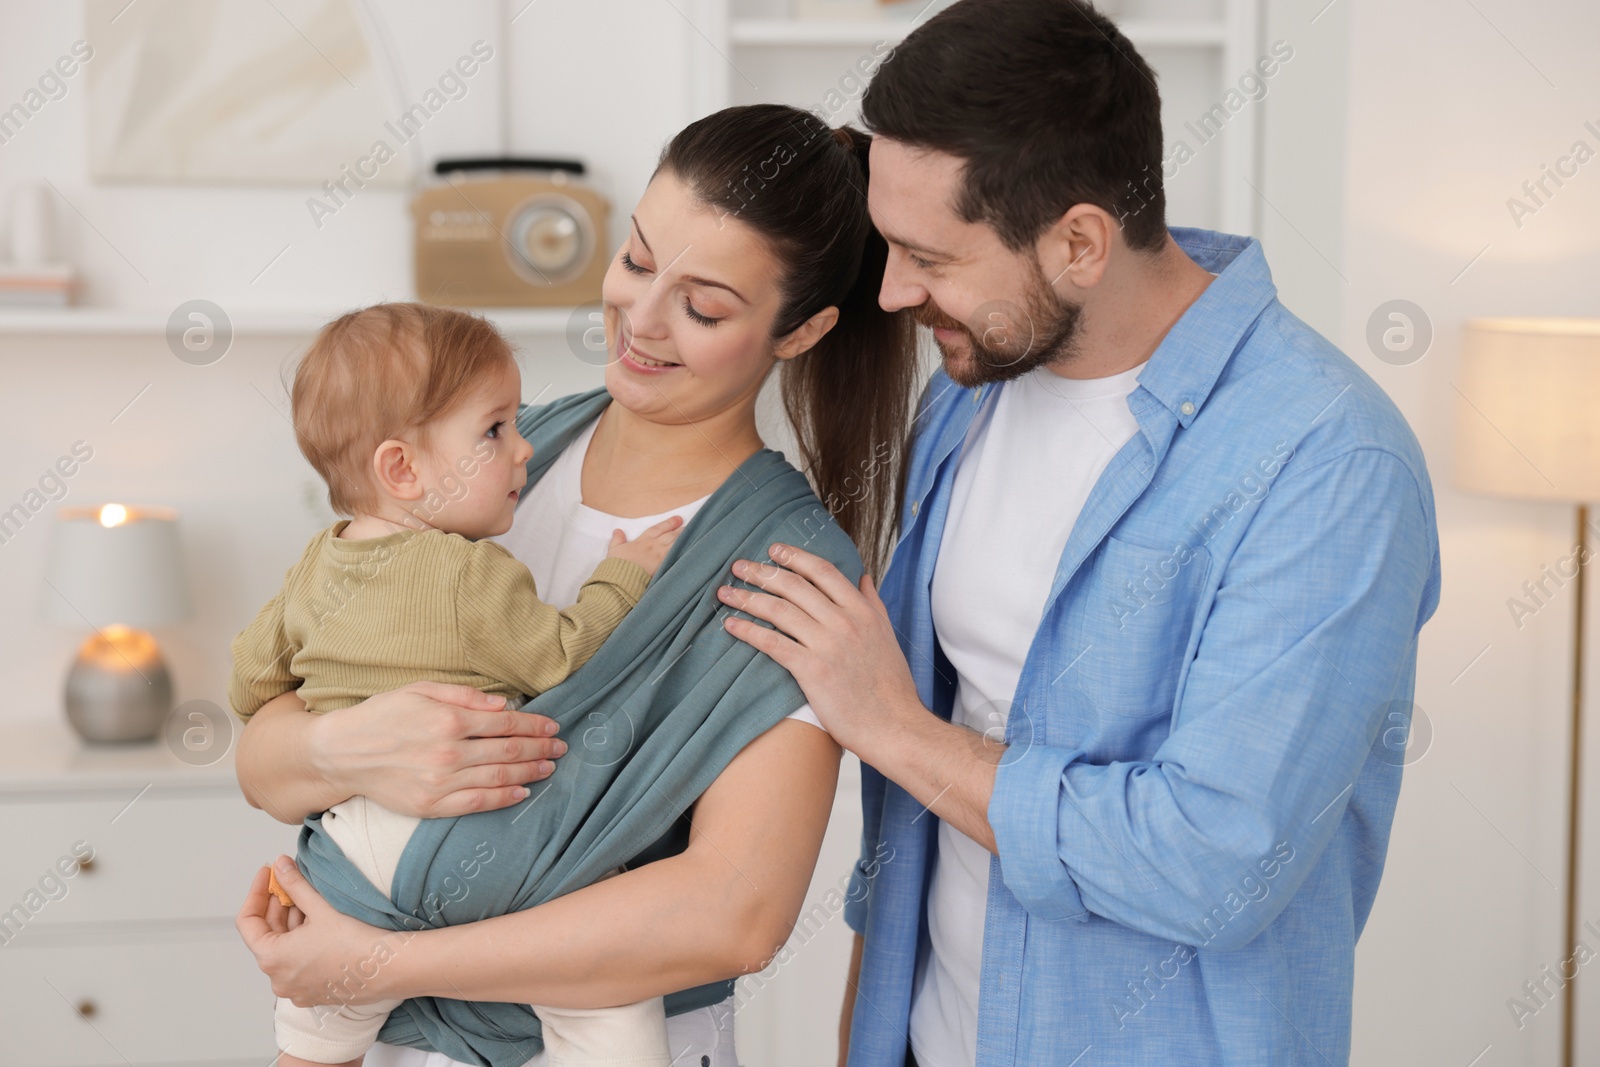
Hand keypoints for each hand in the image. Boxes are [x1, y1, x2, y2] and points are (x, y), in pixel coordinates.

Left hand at [237, 857, 408, 1007]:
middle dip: (277, 905)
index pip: (247, 922)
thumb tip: (280, 865)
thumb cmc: (354, 942)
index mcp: (272, 959)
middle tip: (290, 880)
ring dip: (292, 922)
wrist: (387, 968)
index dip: (256, 893)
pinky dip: (302, 941)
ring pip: (284, 948)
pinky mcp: (314, 992)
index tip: (268, 873)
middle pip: (267, 935)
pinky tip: (319, 923)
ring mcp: (296, 989)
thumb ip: (295, 885)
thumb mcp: (320, 908)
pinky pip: (299, 963)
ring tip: (309, 899)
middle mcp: (278, 979)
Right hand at [311, 680, 568, 817]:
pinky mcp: (430, 805)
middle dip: (540, 748)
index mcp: (448, 720)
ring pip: (499, 778)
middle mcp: (449, 752)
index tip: (553, 726)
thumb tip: (502, 704)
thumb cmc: (382, 715)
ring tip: (550, 767)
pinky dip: (504, 799)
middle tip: (561, 747)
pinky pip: (477, 803)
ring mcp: (440, 782)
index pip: (505, 723)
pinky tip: (522, 792)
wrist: (342, 753)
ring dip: (530, 772)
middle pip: (508, 752)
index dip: (534, 725)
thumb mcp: (420, 690)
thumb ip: (464, 696)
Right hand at [606, 515, 683, 577]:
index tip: (677, 519)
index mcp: (642, 541)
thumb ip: (617, 540)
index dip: (668, 523)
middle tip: (688, 526)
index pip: (657, 529)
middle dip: (679, 530)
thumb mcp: (614, 550)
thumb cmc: (617, 565)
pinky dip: (683, 552)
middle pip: (670, 535)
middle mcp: (653, 546)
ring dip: (683, 539)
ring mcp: (660, 556)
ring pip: (675, 544)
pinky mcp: (664, 566)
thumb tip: (617, 531)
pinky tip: (690, 551)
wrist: (622, 579)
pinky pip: (676, 557)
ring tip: (693, 535)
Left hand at [718, 543, 922, 754]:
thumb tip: (863, 576)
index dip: (795, 557)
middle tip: (739, 566)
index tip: (774, 550)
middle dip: (762, 572)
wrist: (894, 725)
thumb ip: (873, 603)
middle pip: (795, 586)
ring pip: (779, 610)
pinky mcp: (812, 670)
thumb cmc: (891, 686)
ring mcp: (828, 644)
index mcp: (862, 610)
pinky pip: (773, 643)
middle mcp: (844, 621)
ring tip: (726, 593)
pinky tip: (731, 626)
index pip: (823, 571)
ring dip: (748, 598)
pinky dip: (749, 631)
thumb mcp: (887, 634)